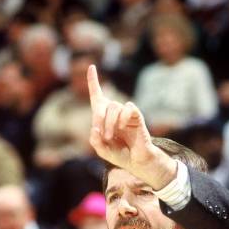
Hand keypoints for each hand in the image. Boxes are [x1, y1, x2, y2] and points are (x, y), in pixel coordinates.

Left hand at [87, 65, 175, 189]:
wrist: (135, 161)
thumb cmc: (119, 154)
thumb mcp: (102, 149)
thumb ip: (95, 140)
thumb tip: (94, 128)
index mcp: (104, 118)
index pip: (97, 96)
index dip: (93, 82)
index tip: (91, 67)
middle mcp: (114, 113)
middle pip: (104, 105)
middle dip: (99, 119)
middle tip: (103, 135)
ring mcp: (126, 113)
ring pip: (114, 107)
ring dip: (109, 123)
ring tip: (110, 137)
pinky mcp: (136, 116)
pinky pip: (129, 108)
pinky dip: (123, 117)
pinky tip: (122, 127)